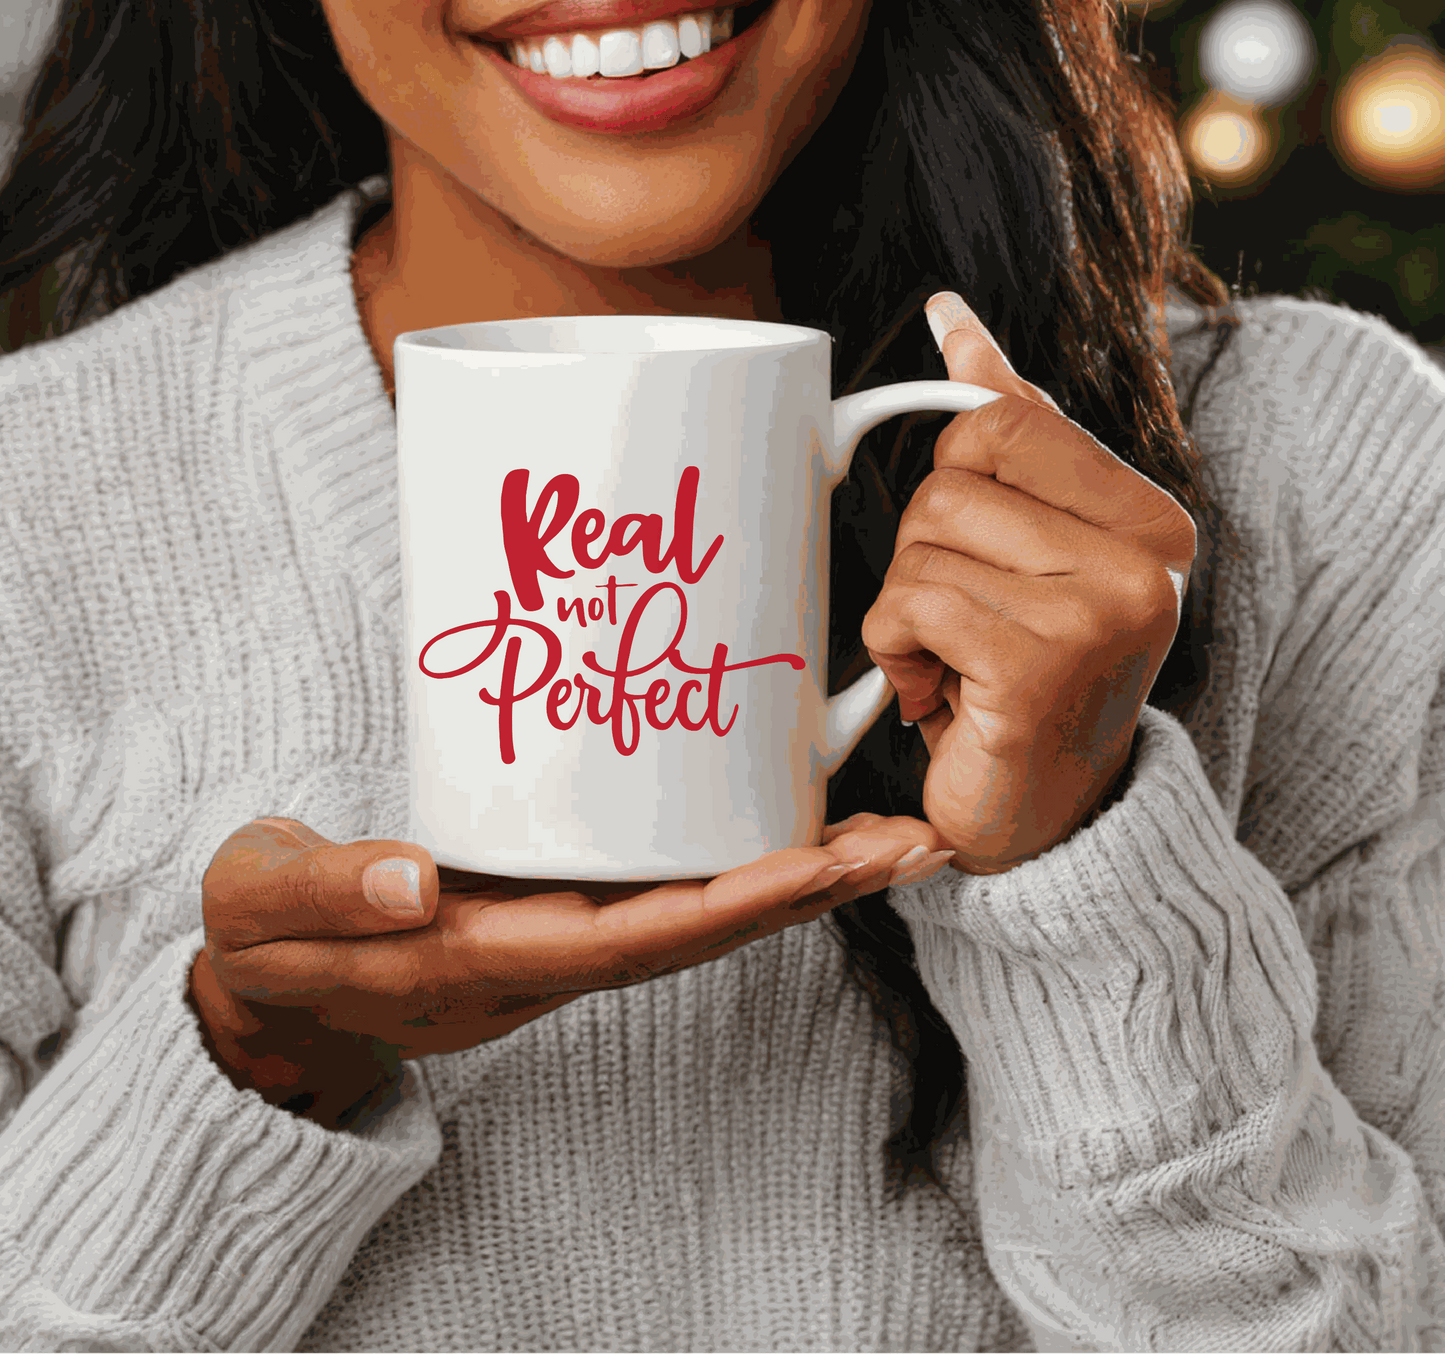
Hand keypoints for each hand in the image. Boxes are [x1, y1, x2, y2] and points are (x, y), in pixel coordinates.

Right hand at [188, 815, 952, 1128]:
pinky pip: (668, 886)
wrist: (272, 979)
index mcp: (483, 961)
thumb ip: (330, 894)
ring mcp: (558, 934)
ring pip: (699, 908)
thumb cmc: (271, 939)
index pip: (631, 939)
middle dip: (812, 891)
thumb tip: (418, 881)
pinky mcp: (558, 903)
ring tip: (892, 832)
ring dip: (802, 877)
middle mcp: (545, 957)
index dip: (735, 904)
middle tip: (914, 841)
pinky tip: (793, 823)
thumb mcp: (266, 910)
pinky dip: (744, 861)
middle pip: (702, 929)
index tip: (826, 864)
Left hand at [861, 291, 1195, 875]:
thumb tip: (950, 317)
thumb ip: (1007, 432)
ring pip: (922, 539)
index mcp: (1149, 518)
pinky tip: (935, 693)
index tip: (976, 555)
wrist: (1038, 820)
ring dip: (905, 608)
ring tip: (953, 663)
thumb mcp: (1025, 549)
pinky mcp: (1045, 664)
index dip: (950, 485)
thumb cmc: (1020, 677)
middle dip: (923, 553)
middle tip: (962, 625)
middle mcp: (1147, 559)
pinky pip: (911, 600)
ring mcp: (1104, 611)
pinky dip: (895, 647)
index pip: (996, 420)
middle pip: (950, 477)